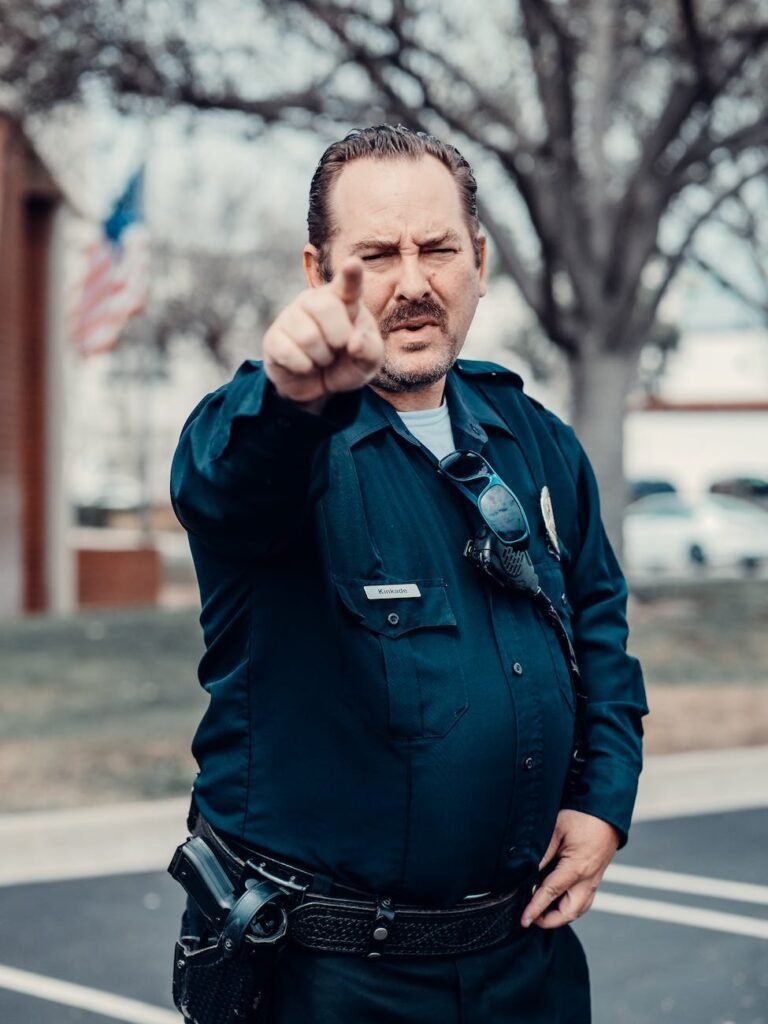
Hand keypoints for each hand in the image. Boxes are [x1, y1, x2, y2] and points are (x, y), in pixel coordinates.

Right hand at [263, 257, 383, 406]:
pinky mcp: (273, 338)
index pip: (348, 283)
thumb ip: (370, 350)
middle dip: (339, 337)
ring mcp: (291, 317)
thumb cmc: (347, 363)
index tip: (353, 263)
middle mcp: (314, 301)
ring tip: (321, 358)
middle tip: (339, 348)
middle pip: (326, 307)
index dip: (350, 274)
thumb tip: (354, 343)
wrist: (320, 387)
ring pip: (308, 336)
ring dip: (322, 358)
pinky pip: (289, 353)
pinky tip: (305, 366)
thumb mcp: (368, 361)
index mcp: (344, 299)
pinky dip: (304, 368)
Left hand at [521, 810, 619, 929]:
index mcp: (577, 867)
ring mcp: (594, 880)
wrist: (607, 812)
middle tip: (531, 917)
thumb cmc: (581, 817)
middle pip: (569, 912)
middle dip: (550, 920)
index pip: (551, 893)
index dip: (535, 908)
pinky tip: (557, 899)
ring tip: (542, 911)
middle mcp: (588, 879)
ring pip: (578, 909)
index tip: (524, 920)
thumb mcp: (556, 830)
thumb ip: (543, 853)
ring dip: (560, 915)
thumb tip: (527, 873)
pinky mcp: (596, 877)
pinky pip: (583, 900)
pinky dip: (569, 906)